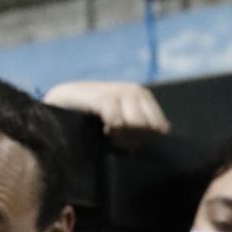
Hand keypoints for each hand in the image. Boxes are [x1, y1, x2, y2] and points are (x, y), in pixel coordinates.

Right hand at [41, 80, 169, 150]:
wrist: (66, 99)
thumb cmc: (96, 113)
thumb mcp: (123, 117)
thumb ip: (143, 123)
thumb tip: (166, 129)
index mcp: (143, 95)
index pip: (159, 126)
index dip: (145, 138)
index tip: (129, 141)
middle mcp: (135, 91)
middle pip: (148, 127)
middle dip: (134, 138)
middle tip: (116, 137)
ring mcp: (119, 91)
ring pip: (136, 124)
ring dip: (122, 135)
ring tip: (108, 132)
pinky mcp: (102, 97)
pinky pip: (117, 120)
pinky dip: (112, 129)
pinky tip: (103, 129)